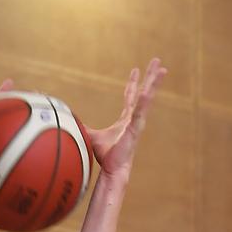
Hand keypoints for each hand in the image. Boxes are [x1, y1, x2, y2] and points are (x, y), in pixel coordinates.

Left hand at [85, 57, 166, 177]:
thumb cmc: (106, 156)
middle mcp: (134, 119)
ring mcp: (137, 123)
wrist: (113, 169)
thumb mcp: (92, 137)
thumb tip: (69, 123)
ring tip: (162, 69)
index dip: (133, 84)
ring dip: (154, 84)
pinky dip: (143, 102)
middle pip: (144, 93)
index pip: (131, 98)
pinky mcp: (135, 129)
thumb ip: (84, 128)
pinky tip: (147, 91)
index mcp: (126, 119)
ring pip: (147, 99)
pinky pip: (140, 113)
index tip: (136, 70)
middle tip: (156, 61)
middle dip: (150, 77)